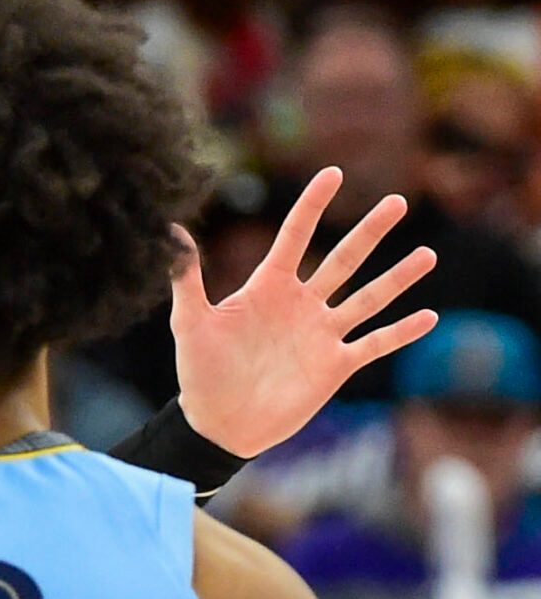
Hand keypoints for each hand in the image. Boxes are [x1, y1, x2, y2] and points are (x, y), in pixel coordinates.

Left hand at [170, 166, 439, 458]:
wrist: (217, 425)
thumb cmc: (200, 373)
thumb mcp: (190, 323)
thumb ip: (186, 279)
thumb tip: (169, 231)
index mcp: (268, 288)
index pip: (294, 237)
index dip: (311, 205)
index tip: (332, 173)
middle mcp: (301, 304)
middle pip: (343, 260)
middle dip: (370, 232)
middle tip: (398, 202)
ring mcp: (321, 334)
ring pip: (367, 298)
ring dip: (397, 279)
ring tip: (427, 255)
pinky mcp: (335, 365)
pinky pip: (373, 344)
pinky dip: (400, 332)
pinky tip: (428, 316)